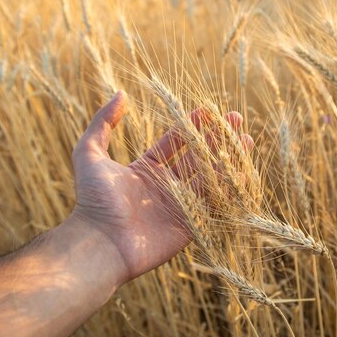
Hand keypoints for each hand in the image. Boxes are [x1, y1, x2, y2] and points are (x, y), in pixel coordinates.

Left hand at [70, 91, 251, 283]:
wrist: (100, 243)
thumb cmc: (94, 200)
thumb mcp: (89, 153)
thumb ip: (103, 122)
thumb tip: (121, 93)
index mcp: (146, 170)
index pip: (174, 143)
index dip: (191, 125)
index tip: (208, 109)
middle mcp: (165, 186)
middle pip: (197, 157)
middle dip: (216, 138)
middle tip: (235, 119)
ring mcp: (179, 206)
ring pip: (210, 178)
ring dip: (228, 159)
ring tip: (246, 140)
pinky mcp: (189, 226)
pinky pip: (213, 205)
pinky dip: (229, 189)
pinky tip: (243, 171)